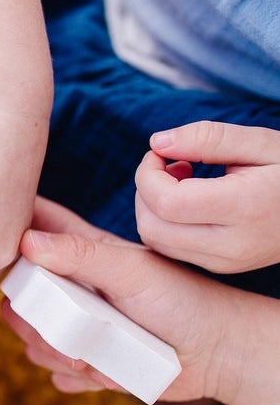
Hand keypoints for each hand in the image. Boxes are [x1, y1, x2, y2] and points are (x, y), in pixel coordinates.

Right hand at [0, 197, 245, 404]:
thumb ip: (82, 255)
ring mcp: (76, 326)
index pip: (30, 228)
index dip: (10, 234)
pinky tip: (102, 369)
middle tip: (62, 324)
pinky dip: (73, 376)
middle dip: (30, 315)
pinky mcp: (86, 362)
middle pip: (18, 294)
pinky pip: (55, 372)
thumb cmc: (180, 299)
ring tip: (91, 354)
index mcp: (78, 253)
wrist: (215, 352)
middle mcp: (70, 288)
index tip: (8, 251)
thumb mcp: (132, 270)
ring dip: (53, 350)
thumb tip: (27, 242)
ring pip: (32, 337)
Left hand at [135, 121, 279, 272]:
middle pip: (152, 226)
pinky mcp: (222, 267)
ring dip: (151, 206)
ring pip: (156, 241)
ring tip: (181, 179)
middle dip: (144, 189)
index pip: (166, 202)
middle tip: (170, 163)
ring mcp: (226, 262)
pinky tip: (188, 199)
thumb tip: (157, 142)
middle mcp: (232, 245)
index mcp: (244, 208)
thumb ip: (207, 138)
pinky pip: (171, 248)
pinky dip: (163, 222)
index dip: (148, 173)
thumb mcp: (260, 142)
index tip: (161, 151)